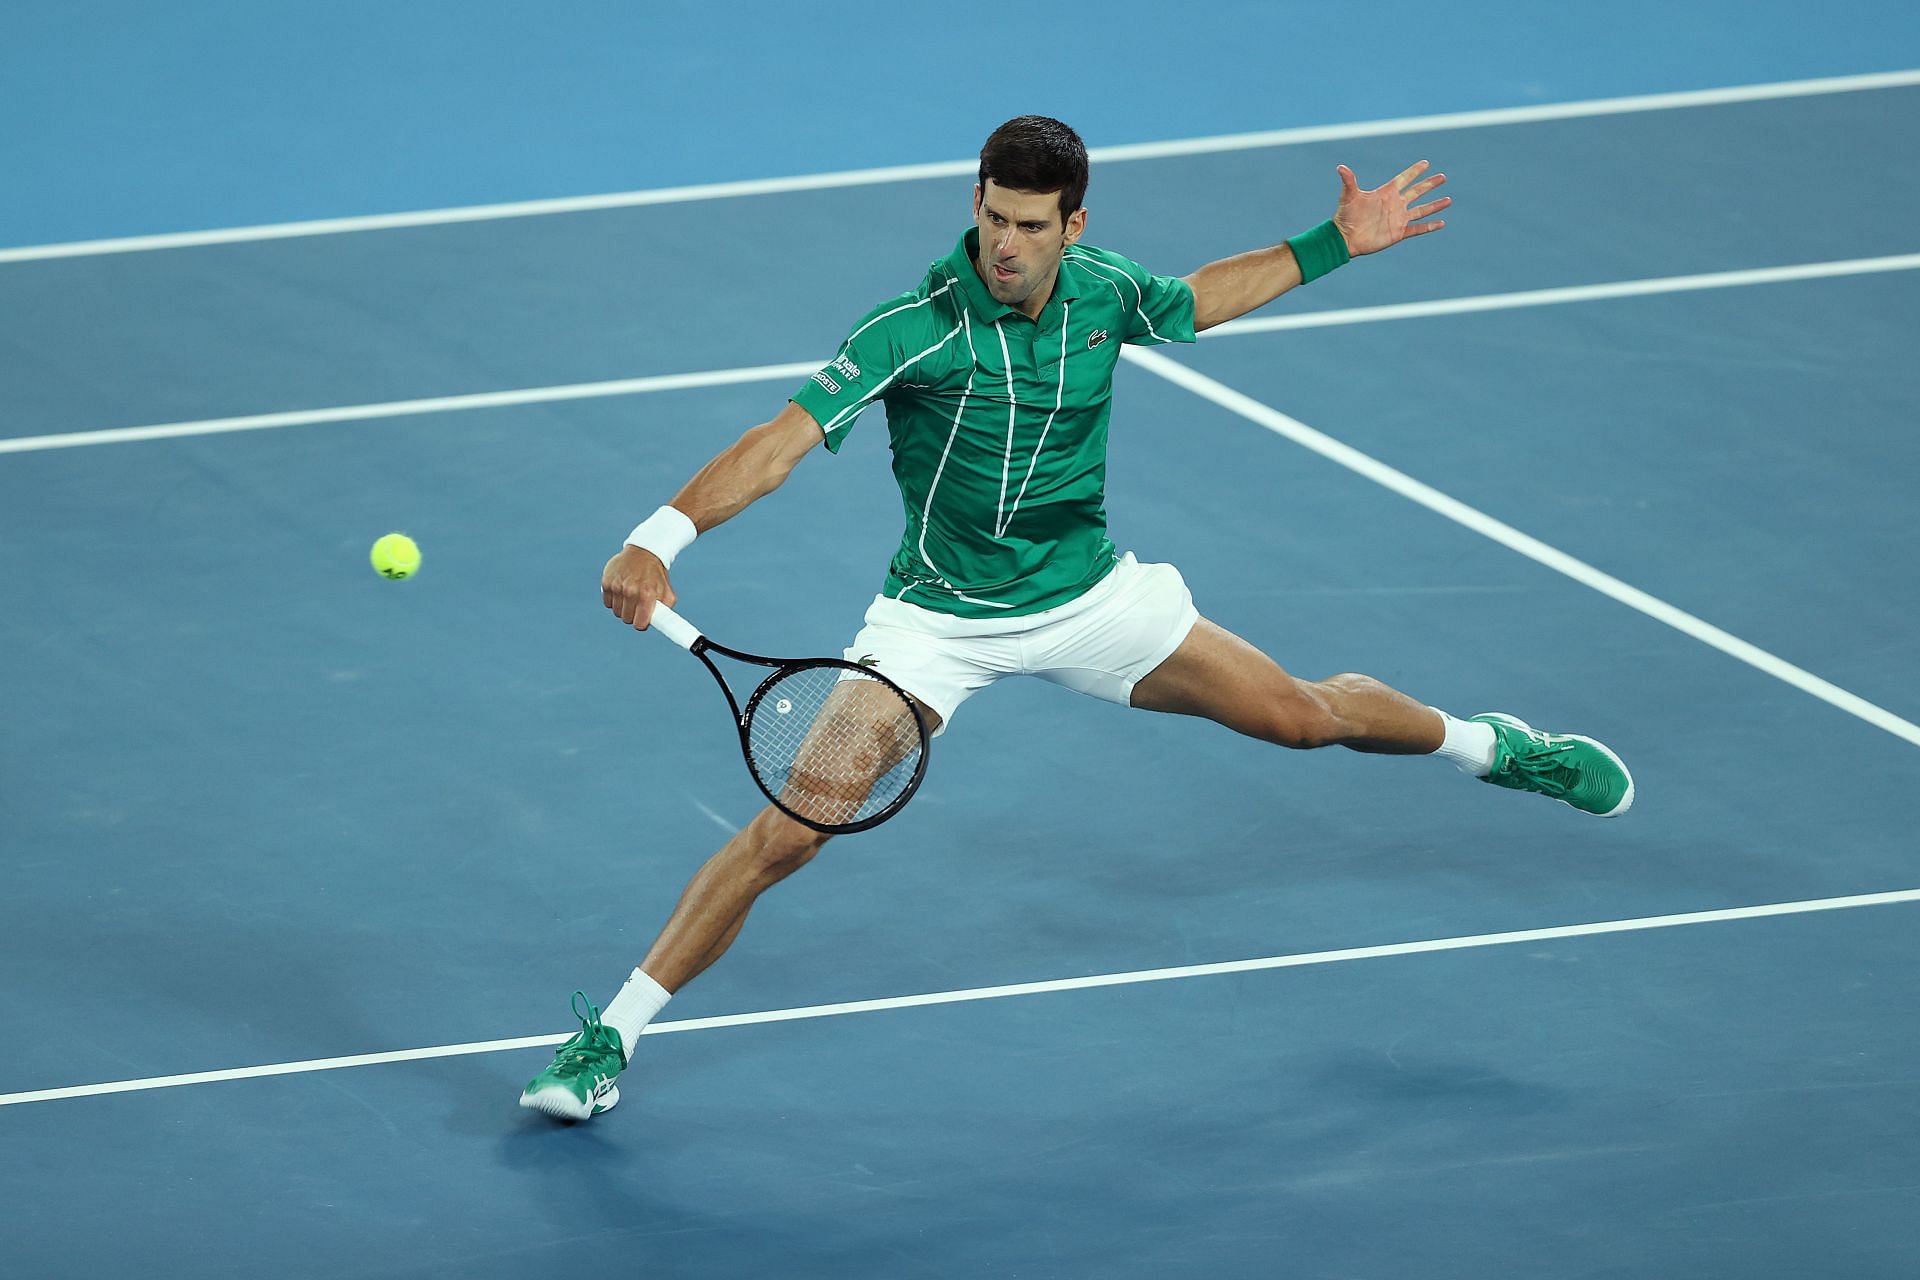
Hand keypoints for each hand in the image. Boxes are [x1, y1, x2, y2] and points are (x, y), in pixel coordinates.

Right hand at [602, 545, 676, 630]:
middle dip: (632, 615)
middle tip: (637, 606)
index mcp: (647, 594)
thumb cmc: (656, 574)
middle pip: (626, 619)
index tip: (642, 621)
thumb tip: (662, 625)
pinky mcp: (606, 582)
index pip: (639, 624)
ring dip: (623, 608)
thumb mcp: (667, 591)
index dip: (641, 624)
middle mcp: (630, 591)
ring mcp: (617, 586)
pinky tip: (621, 591)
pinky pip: (608, 603)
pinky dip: (614, 600)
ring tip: (630, 597)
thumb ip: (665, 610)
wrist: (643, 552)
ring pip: (617, 612)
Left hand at [1332, 160, 1448, 256]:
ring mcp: (1398, 218)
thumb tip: (1340, 167)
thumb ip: (1349, 181)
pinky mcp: (1398, 232)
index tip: (1426, 163)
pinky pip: (1417, 229)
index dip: (1415, 171)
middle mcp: (1395, 204)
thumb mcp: (1348, 196)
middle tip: (1443, 177)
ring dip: (1435, 205)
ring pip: (1421, 210)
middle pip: (1417, 191)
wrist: (1345, 238)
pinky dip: (1429, 226)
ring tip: (1448, 200)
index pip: (1404, 178)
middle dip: (1430, 184)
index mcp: (1386, 193)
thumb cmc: (1345, 216)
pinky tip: (1441, 223)